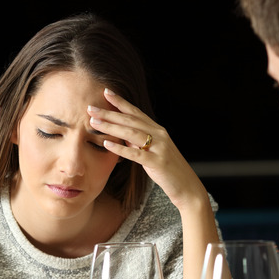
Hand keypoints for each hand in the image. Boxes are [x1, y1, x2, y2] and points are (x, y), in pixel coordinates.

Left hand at [88, 89, 207, 211]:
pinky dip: (120, 148)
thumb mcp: (152, 152)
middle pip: (131, 120)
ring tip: (94, 122)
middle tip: (91, 108)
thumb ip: (138, 142)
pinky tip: (107, 144)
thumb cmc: (167, 170)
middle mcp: (159, 135)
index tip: (105, 92)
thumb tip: (122, 135)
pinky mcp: (157, 163)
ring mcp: (159, 148)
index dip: (120, 102)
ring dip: (112, 127)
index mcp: (158, 130)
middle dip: (110, 113)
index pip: (136, 112)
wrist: (187, 186)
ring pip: (132, 133)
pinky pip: (136, 154)